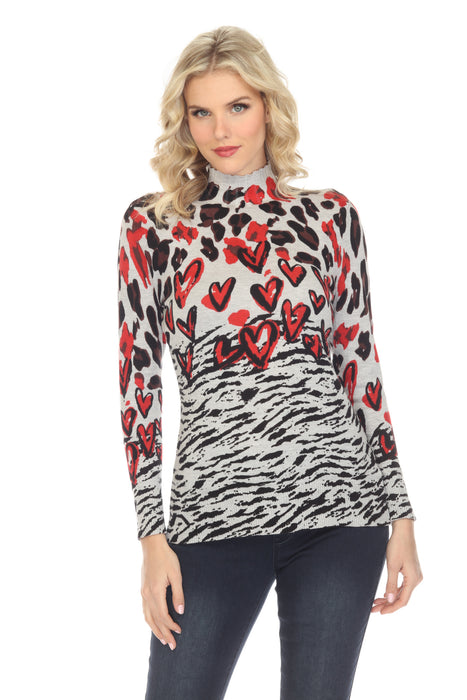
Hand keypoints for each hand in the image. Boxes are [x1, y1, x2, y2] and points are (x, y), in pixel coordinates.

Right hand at [140, 533, 184, 649]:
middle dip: (163, 633)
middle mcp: (147, 595)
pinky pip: (145, 610)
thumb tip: (181, 612)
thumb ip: (178, 594)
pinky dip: (150, 620)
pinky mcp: (142, 590)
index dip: (171, 626)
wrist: (152, 546)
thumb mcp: (176, 574)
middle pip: (154, 620)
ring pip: (147, 617)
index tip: (179, 632)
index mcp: (155, 592)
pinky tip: (154, 624)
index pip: (163, 615)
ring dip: (155, 629)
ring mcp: (143, 593)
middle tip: (172, 645)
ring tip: (163, 640)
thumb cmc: (167, 558)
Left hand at [371, 519, 422, 614]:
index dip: (391, 608)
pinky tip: (384, 594)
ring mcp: (414, 575)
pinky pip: (403, 585)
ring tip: (376, 603)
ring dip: (390, 598)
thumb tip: (390, 601)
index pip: (403, 600)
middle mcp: (416, 579)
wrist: (403, 531)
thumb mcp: (392, 565)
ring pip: (402, 592)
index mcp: (413, 580)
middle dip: (388, 604)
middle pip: (402, 597)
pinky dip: (393, 590)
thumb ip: (391, 584)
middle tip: (373, 609)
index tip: (380, 612)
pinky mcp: (411, 571)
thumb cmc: (397, 546)